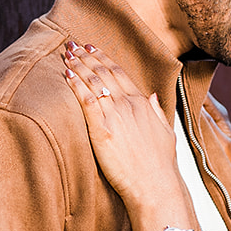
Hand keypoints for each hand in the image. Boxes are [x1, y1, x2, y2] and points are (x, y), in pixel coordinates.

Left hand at [60, 42, 181, 207]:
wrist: (155, 185)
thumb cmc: (159, 165)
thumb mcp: (165, 132)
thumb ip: (156, 111)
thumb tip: (152, 96)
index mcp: (141, 103)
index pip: (119, 73)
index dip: (103, 58)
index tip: (91, 48)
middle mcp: (128, 104)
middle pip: (103, 73)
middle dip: (85, 56)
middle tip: (72, 44)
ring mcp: (115, 116)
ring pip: (93, 82)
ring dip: (77, 66)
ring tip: (65, 54)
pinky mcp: (102, 129)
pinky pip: (86, 101)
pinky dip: (75, 85)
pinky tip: (66, 75)